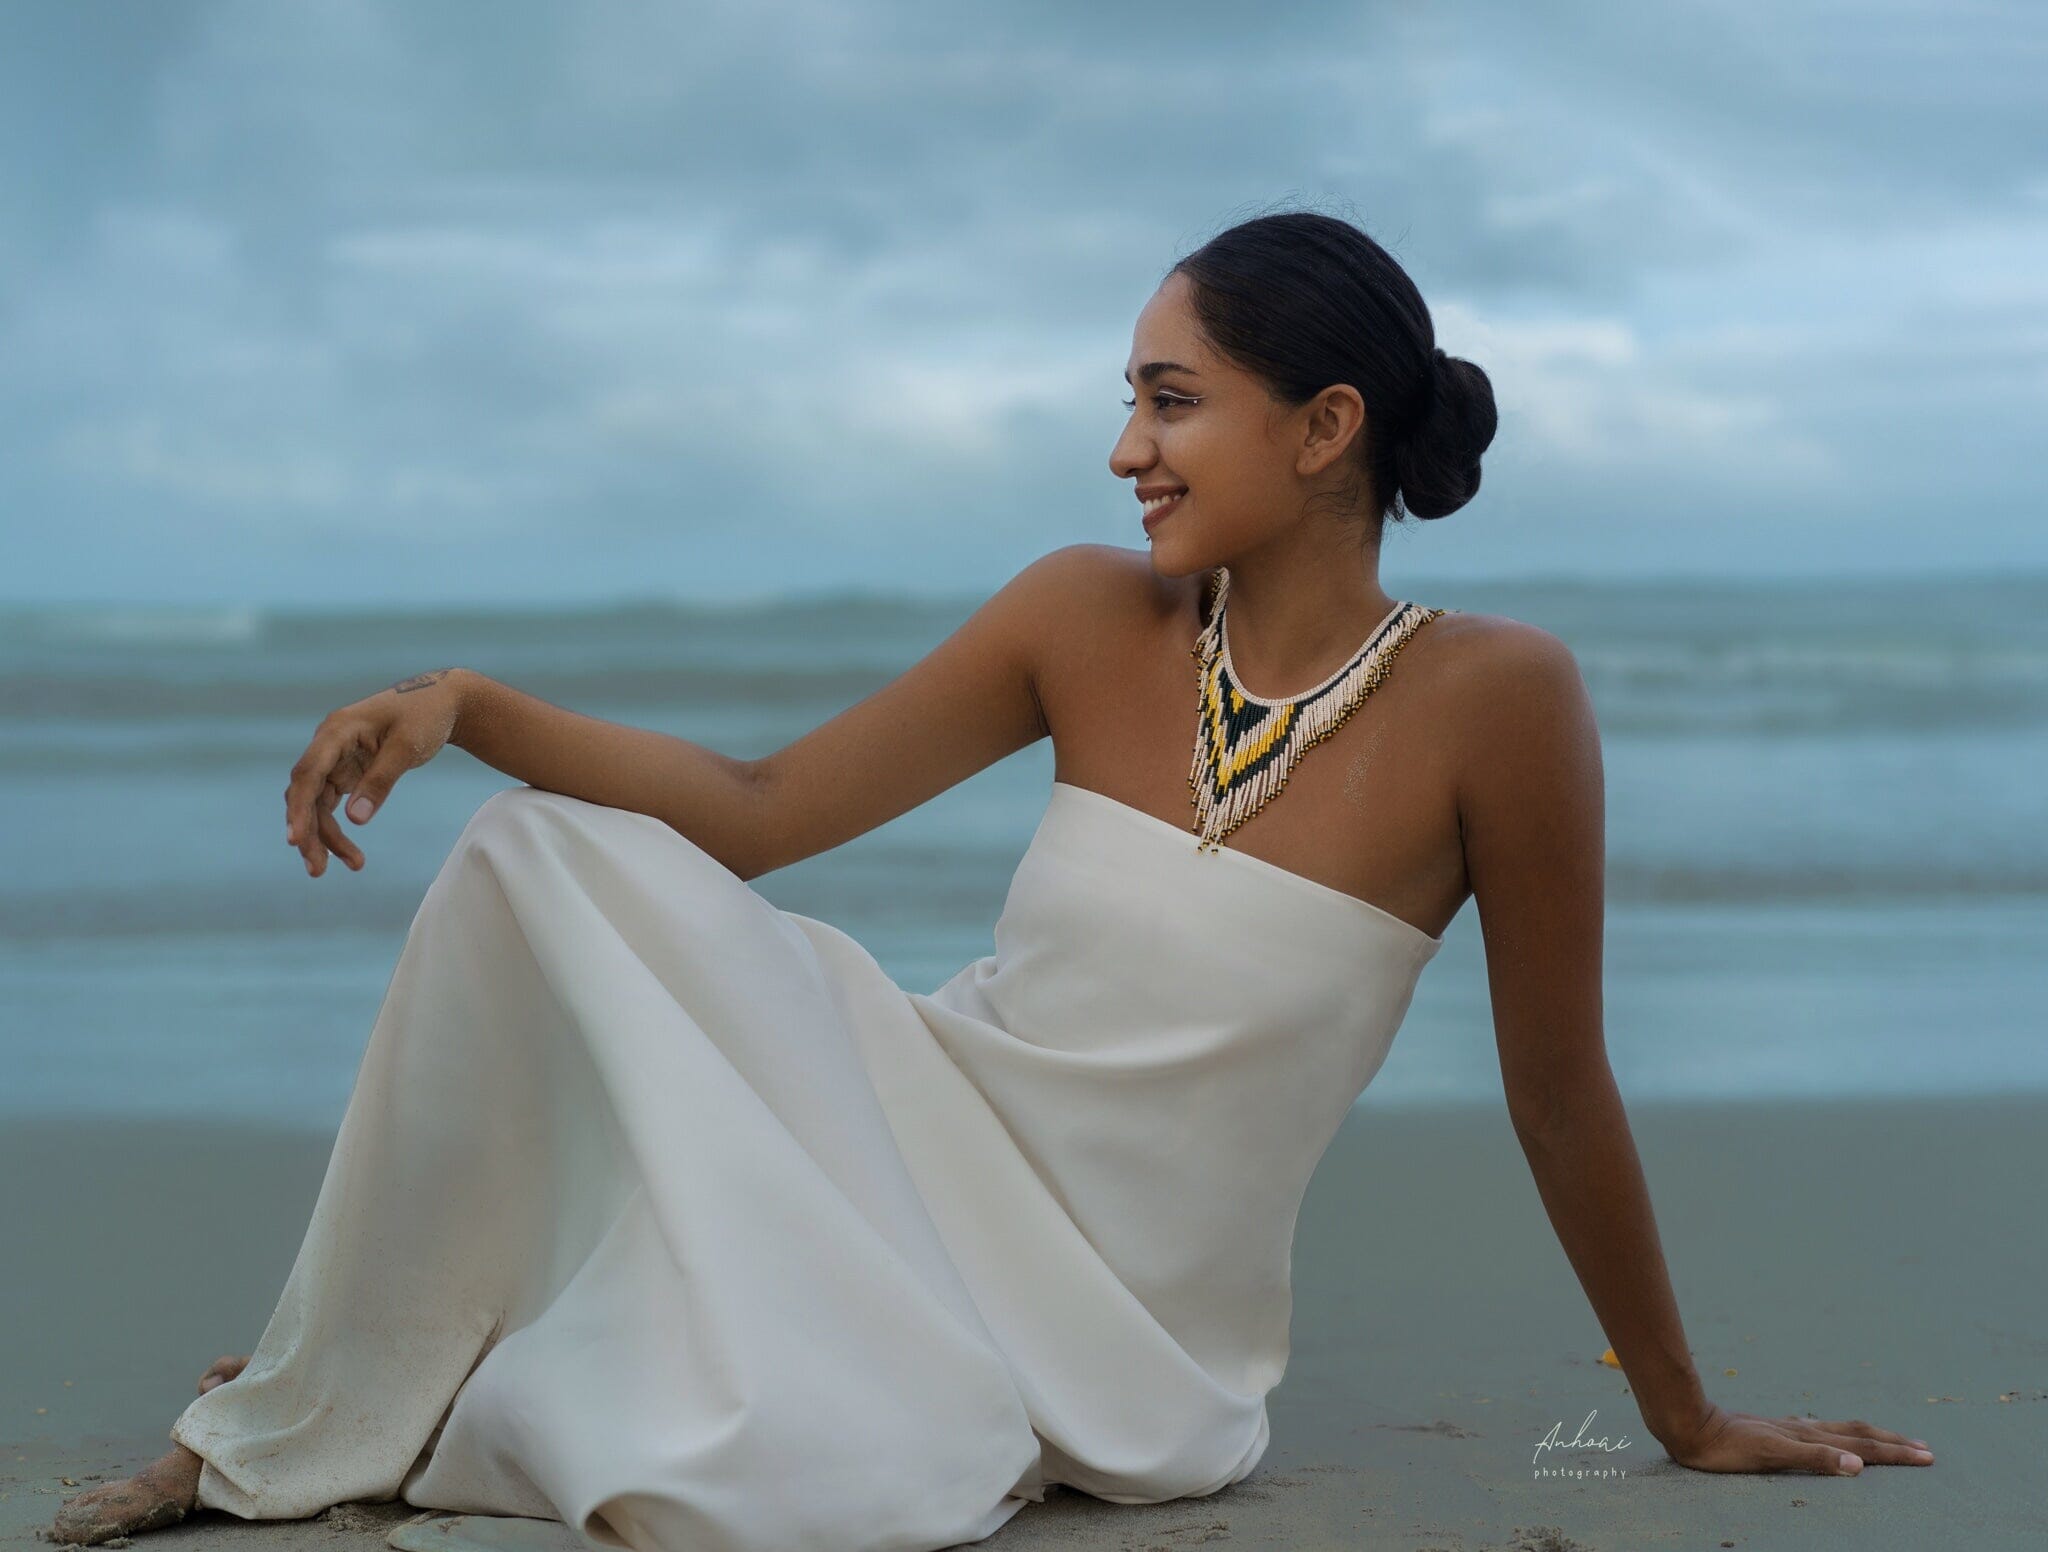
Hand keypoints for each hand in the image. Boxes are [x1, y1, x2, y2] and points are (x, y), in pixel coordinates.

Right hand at [283, 667, 468, 876]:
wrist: (442, 702)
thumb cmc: (424, 716)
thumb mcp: (406, 747)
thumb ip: (380, 782)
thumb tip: (355, 820)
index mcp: (337, 730)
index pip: (308, 773)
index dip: (299, 808)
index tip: (295, 840)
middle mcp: (328, 745)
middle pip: (307, 794)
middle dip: (310, 832)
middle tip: (318, 870)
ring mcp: (335, 759)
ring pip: (318, 804)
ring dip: (327, 836)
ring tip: (354, 865)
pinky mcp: (346, 772)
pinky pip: (332, 804)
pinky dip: (339, 828)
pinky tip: (350, 854)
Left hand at [1660, 1400, 1934, 1474]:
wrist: (1690, 1425)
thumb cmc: (1728, 1446)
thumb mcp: (1771, 1455)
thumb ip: (1814, 1458)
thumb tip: (1858, 1465)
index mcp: (1809, 1435)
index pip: (1862, 1444)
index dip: (1895, 1452)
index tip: (1927, 1456)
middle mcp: (1804, 1428)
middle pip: (1858, 1434)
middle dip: (1893, 1443)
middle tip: (1925, 1449)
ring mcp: (1790, 1428)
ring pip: (1840, 1430)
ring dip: (1870, 1437)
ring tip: (1890, 1440)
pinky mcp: (1775, 1431)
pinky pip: (1819, 1432)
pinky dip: (1839, 1436)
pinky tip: (1832, 1437)